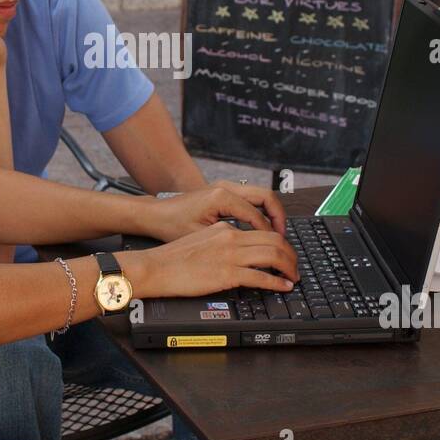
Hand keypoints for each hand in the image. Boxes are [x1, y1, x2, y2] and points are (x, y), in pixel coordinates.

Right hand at [121, 222, 297, 297]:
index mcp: (224, 228)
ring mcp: (229, 255)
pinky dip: (277, 282)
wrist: (155, 267)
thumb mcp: (200, 239)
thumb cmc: (172, 258)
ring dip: (288, 267)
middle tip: (295, 265)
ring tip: (294, 276)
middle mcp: (230, 237)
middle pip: (274, 239)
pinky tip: (283, 286)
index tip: (284, 253)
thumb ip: (220, 239)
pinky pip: (261, 276)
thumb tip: (236, 249)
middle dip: (290, 254)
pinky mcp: (226, 274)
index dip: (279, 242)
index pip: (261, 230)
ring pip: (272, 255)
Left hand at [140, 181, 286, 240]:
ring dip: (271, 213)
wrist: (155, 213)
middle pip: (266, 197)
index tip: (276, 251)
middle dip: (279, 218)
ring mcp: (226, 187)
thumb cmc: (172, 225)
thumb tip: (251, 253)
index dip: (269, 235)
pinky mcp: (224, 191)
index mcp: (221, 198)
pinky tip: (261, 229)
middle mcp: (226, 188)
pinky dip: (261, 211)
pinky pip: (251, 198)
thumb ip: (227, 241)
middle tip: (284, 239)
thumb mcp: (200, 237)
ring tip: (276, 235)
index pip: (256, 216)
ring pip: (261, 195)